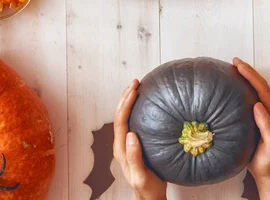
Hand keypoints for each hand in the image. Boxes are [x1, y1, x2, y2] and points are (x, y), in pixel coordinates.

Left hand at [114, 80, 166, 199]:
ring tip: (137, 87)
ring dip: (128, 101)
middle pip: (119, 115)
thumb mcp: (141, 175)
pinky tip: (144, 104)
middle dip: (125, 96)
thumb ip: (134, 156)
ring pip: (124, 117)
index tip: (135, 89)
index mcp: (121, 149)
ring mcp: (126, 143)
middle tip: (136, 82)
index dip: (126, 103)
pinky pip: (131, 121)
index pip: (121, 120)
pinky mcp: (134, 144)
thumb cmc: (147, 188)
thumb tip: (131, 134)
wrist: (150, 197)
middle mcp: (121, 144)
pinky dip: (135, 109)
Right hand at [233, 58, 269, 198]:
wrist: (268, 172)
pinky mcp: (260, 117)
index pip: (262, 89)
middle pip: (261, 85)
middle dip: (249, 71)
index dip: (251, 75)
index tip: (238, 65)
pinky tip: (235, 86)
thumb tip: (258, 105)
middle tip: (234, 61)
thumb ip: (267, 126)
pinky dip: (245, 87)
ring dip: (248, 76)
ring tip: (235, 67)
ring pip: (258, 89)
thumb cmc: (268, 161)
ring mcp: (266, 113)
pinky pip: (253, 96)